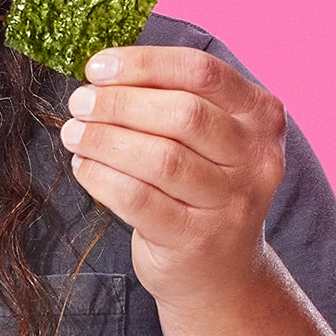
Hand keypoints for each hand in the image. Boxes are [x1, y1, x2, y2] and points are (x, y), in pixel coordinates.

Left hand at [58, 45, 287, 310]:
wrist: (222, 271)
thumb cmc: (200, 187)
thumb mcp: (208, 137)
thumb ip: (170, 98)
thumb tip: (103, 72)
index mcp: (260, 116)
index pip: (201, 72)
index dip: (143, 64)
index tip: (97, 68)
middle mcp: (256, 158)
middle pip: (182, 114)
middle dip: (119, 103)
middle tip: (79, 103)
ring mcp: (231, 203)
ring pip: (160, 158)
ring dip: (104, 140)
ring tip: (74, 133)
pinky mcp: (197, 239)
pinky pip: (139, 199)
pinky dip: (102, 177)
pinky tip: (84, 167)